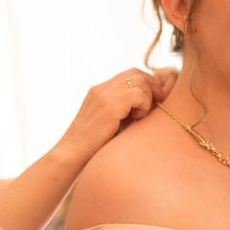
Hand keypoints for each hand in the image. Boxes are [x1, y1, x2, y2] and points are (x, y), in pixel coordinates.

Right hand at [55, 68, 176, 162]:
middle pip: (136, 73)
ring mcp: (104, 95)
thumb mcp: (110, 123)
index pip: (129, 74)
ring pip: (139, 80)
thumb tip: (151, 106)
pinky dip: (144, 105)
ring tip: (141, 116)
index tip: (155, 100)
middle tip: (157, 104)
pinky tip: (138, 120)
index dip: (147, 84)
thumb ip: (125, 111)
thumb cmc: (92, 147)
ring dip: (148, 97)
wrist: (71, 156)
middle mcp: (101, 89)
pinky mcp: (109, 106)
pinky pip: (138, 94)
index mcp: (100, 92)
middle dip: (152, 87)